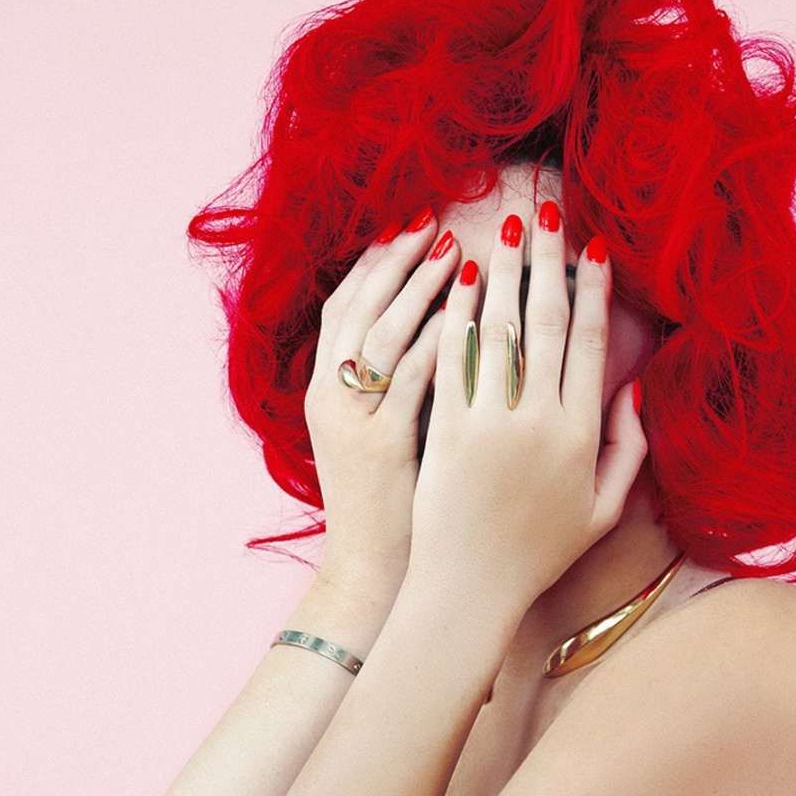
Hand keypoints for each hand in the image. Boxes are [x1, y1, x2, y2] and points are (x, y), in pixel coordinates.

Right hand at [304, 206, 460, 589]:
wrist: (373, 575)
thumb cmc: (390, 505)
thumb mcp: (374, 433)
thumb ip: (391, 381)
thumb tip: (432, 324)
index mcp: (326, 391)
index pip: (344, 307)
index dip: (374, 263)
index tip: (409, 224)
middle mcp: (331, 399)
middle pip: (357, 308)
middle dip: (396, 261)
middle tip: (433, 220)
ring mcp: (354, 423)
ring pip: (382, 336)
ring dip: (420, 289)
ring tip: (456, 250)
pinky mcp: (384, 449)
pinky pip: (411, 382)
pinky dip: (437, 342)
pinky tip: (469, 314)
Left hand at [406, 206, 647, 615]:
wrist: (469, 589)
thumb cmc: (539, 552)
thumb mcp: (604, 509)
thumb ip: (628, 449)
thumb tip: (631, 386)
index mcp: (581, 436)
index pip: (589, 343)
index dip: (592, 290)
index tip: (592, 246)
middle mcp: (539, 422)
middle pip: (547, 322)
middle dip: (547, 260)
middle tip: (545, 210)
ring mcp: (489, 424)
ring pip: (500, 331)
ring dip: (505, 273)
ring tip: (505, 229)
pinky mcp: (445, 430)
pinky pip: (453, 360)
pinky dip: (458, 316)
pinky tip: (461, 280)